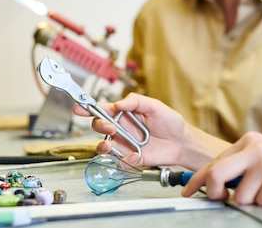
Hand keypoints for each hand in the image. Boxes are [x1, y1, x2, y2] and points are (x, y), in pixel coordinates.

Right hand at [73, 93, 187, 166]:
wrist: (181, 142)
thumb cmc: (169, 122)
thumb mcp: (155, 106)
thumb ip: (136, 102)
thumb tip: (119, 104)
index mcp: (124, 113)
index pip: (102, 109)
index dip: (88, 108)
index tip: (79, 107)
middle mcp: (121, 128)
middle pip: (99, 126)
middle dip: (99, 125)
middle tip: (110, 126)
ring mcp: (124, 144)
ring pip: (103, 145)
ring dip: (103, 145)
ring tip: (110, 144)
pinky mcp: (130, 158)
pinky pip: (119, 160)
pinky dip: (125, 158)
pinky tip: (137, 155)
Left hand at [181, 132, 261, 207]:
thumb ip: (241, 166)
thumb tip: (215, 182)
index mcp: (250, 141)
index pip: (214, 162)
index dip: (197, 179)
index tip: (187, 190)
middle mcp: (255, 148)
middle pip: (217, 175)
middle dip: (214, 193)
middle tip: (220, 199)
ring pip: (240, 195)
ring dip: (254, 200)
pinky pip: (261, 201)